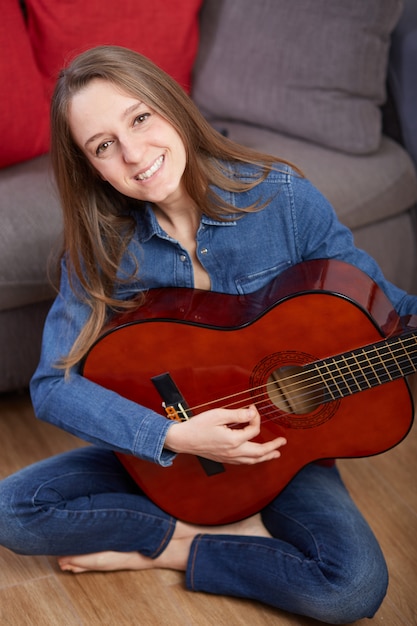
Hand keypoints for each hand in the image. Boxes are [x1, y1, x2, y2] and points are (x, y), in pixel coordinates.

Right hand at [164, 405, 285, 464]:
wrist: (183, 440)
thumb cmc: (198, 426)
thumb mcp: (218, 415)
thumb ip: (237, 415)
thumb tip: (252, 413)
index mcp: (233, 440)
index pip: (253, 429)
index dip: (255, 417)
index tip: (252, 408)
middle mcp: (233, 452)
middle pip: (259, 452)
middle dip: (273, 447)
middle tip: (282, 442)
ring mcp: (229, 458)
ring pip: (252, 460)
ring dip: (266, 457)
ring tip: (275, 454)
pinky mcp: (224, 459)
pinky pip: (244, 462)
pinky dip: (254, 460)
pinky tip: (255, 457)